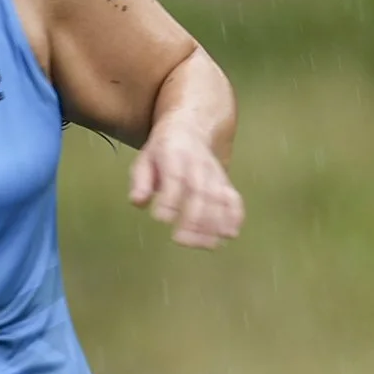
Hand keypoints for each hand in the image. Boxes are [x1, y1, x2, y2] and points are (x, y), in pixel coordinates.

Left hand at [129, 123, 243, 248]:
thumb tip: (138, 202)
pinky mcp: (225, 182)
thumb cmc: (161, 151)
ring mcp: (215, 174)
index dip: (170, 199)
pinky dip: (235, 217)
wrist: (190, 129)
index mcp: (174, 155)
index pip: (175, 177)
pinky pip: (234, 199)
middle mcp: (198, 165)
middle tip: (181, 240)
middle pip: (200, 192)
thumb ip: (141, 181)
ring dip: (214, 224)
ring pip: (219, 199)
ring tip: (206, 245)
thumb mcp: (144, 159)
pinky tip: (229, 234)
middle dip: (194, 218)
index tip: (161, 218)